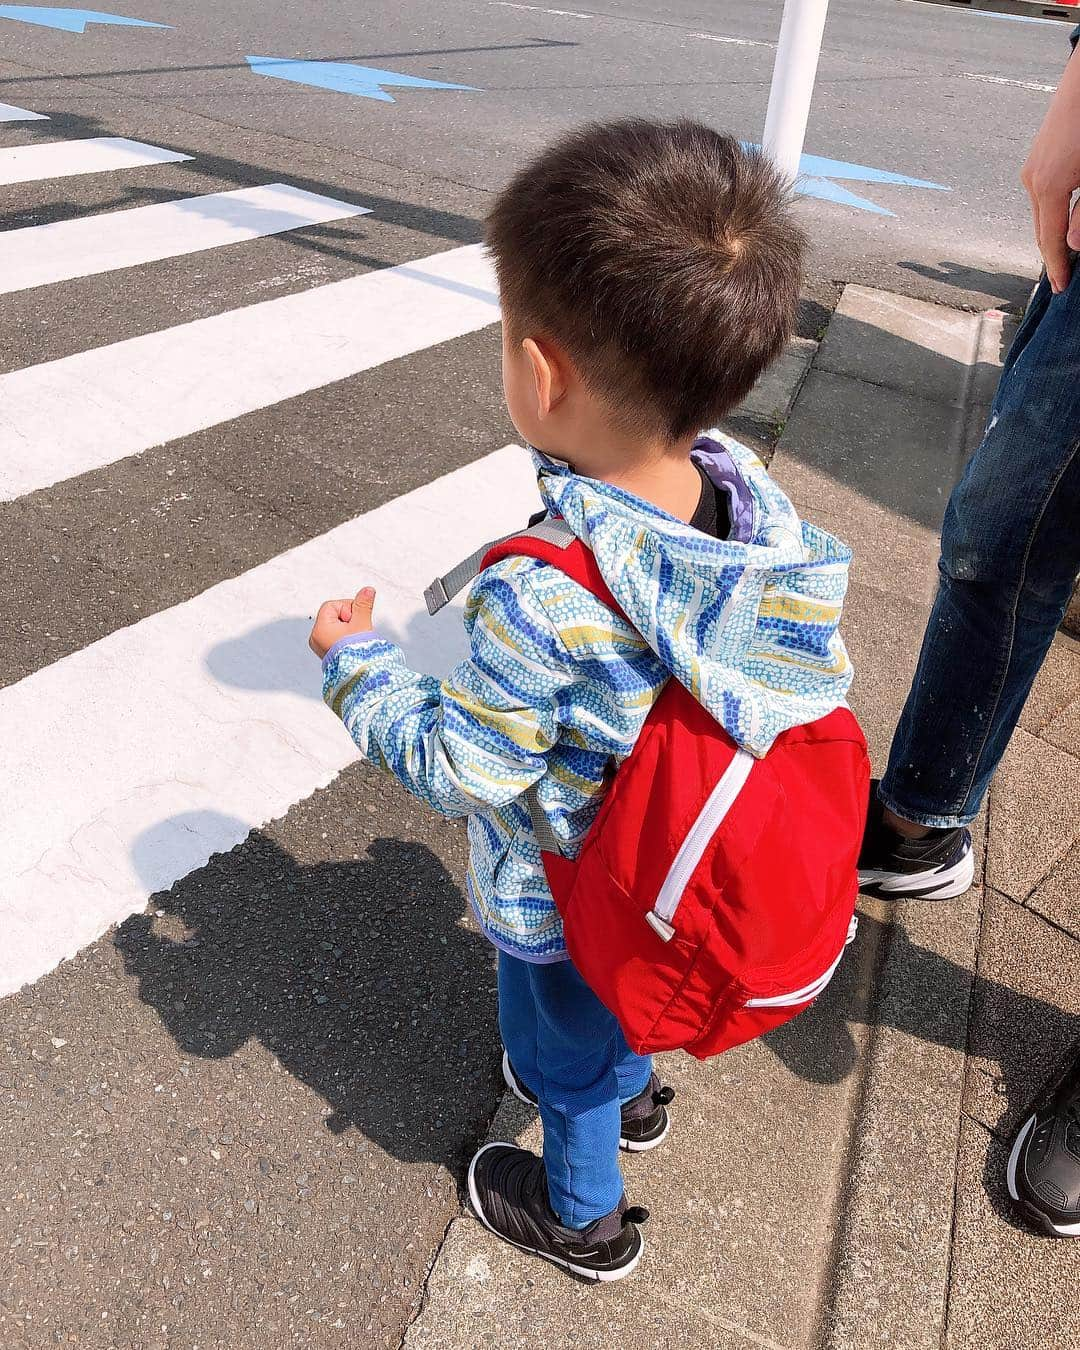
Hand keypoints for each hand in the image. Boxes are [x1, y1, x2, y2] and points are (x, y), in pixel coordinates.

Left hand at [309, 587, 376, 658]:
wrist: (360, 676)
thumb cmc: (358, 653)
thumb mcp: (362, 623)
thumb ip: (363, 604)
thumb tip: (367, 590)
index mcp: (320, 629)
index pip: (332, 606)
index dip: (347, 608)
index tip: (355, 621)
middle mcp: (316, 638)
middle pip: (333, 615)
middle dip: (348, 619)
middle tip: (356, 631)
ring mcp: (320, 646)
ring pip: (335, 626)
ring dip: (348, 628)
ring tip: (355, 639)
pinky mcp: (327, 652)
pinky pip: (335, 636)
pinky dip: (345, 637)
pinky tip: (352, 645)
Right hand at [1020, 49, 1079, 293]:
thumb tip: (1075, 243)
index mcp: (1049, 187)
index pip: (1052, 240)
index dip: (1058, 267)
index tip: (1062, 288)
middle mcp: (1033, 180)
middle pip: (1041, 231)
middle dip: (1052, 256)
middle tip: (1062, 278)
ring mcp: (1032, 168)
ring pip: (1041, 214)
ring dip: (1052, 235)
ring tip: (1064, 253)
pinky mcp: (1038, 158)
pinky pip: (1042, 197)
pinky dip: (1051, 214)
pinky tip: (1062, 219)